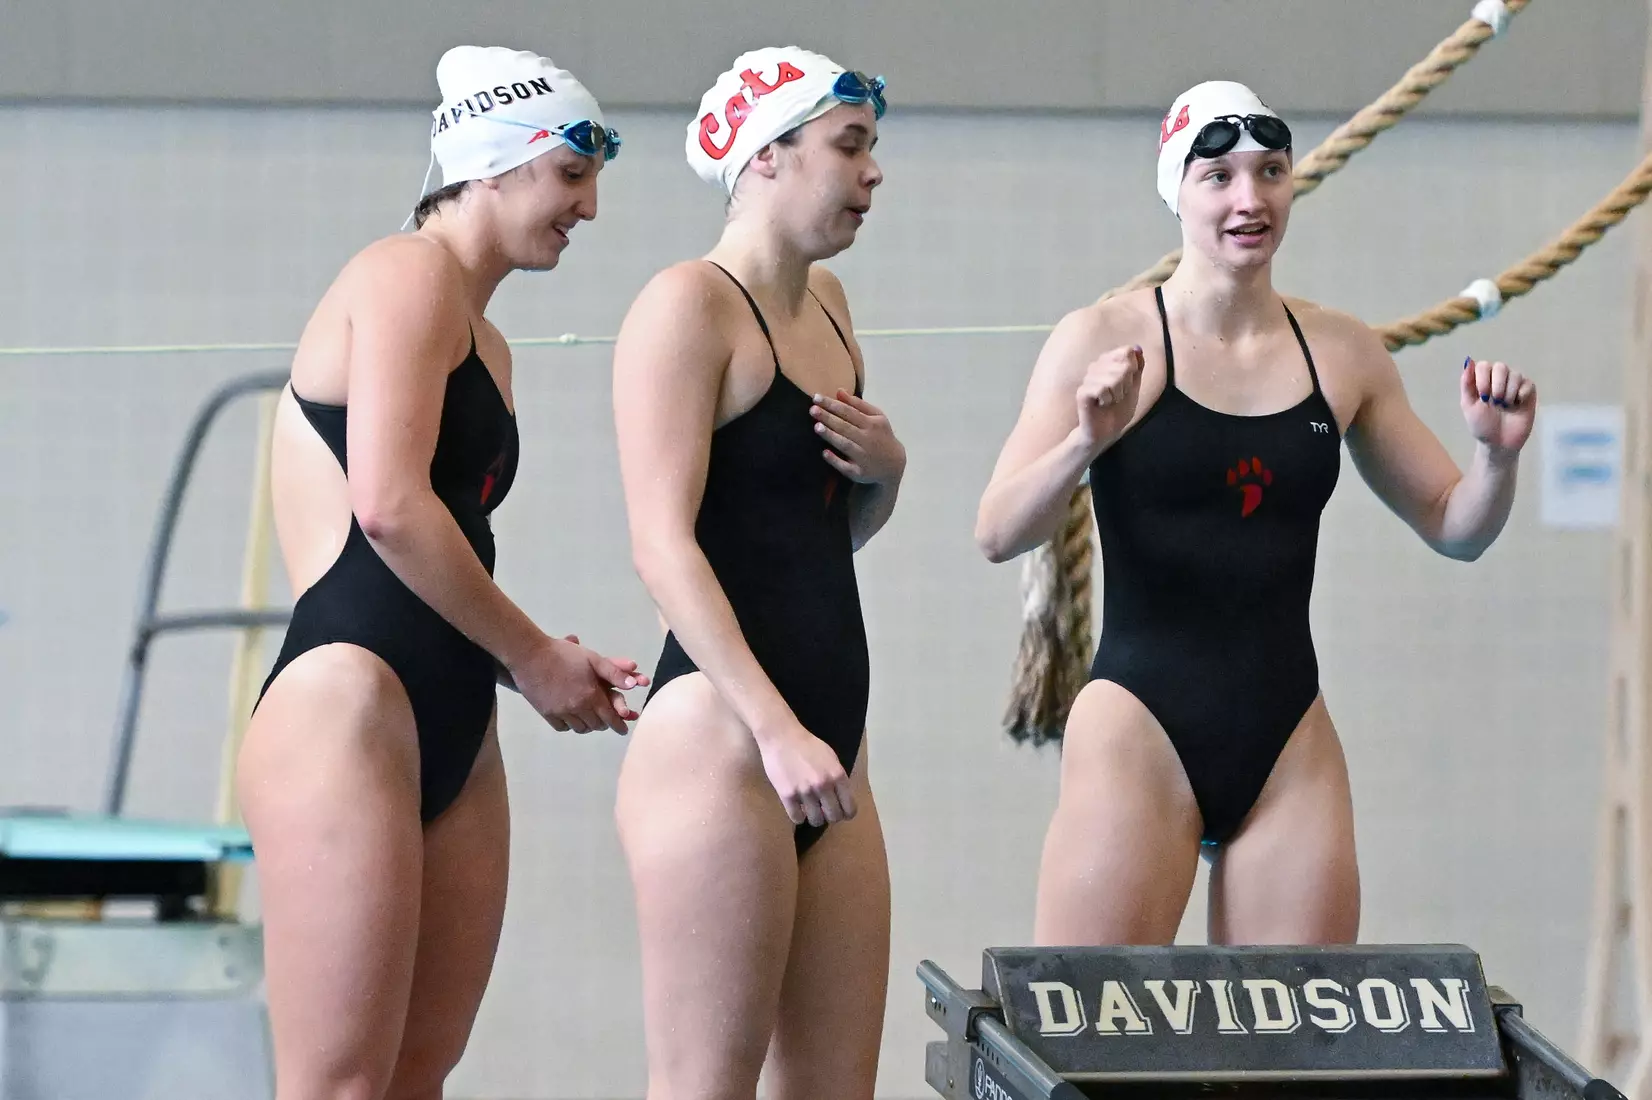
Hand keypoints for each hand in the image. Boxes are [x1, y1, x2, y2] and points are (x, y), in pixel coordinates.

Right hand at [507, 635, 649, 734]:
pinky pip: (563, 727)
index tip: (623, 730)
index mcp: (591, 695)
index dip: (619, 725)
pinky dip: (570, 725)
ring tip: (590, 718)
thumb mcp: (593, 658)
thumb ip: (614, 672)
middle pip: (596, 725)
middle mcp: (578, 708)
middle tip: (606, 719)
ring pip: (580, 728)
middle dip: (604, 723)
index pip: (610, 718)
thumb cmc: (564, 654)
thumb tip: (634, 685)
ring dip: (588, 725)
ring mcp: (561, 712)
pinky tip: (572, 718)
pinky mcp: (546, 714)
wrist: (530, 655)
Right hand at [753, 720, 856, 826]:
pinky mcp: (787, 795)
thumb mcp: (831, 758)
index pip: (850, 808)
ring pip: (816, 820)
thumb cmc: (807, 745)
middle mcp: (824, 785)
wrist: (782, 736)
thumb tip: (842, 798)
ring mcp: (805, 791)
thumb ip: (837, 778)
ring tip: (810, 811)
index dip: (846, 814)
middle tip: (824, 812)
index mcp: (838, 775)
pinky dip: (798, 817)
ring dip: (814, 818)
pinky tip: (797, 809)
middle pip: (834, 817)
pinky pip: (797, 818)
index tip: (841, 812)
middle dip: (831, 817)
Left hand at [810, 390, 905, 484]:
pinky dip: (836, 460)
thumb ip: (857, 404)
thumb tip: (839, 391)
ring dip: (831, 436)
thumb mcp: (876, 417)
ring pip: (845, 445)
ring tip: (817, 426)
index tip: (816, 397)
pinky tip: (825, 453)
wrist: (893, 465)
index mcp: (872, 424)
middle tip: (812, 410)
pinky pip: (846, 466)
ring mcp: (864, 457)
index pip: (850, 411)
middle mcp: (869, 440)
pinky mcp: (859, 473)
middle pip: (846, 427)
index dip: (833, 404)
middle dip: (829, 418)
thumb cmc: (880, 436)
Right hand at [1076, 344, 1143, 455]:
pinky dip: (1108, 399)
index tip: (1128, 383)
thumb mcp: (1134, 388)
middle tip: (1118, 396)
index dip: (1133, 369)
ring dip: (1118, 394)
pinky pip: (1102, 388)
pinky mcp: (1082, 392)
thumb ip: (1137, 368)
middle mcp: (1096, 367)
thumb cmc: (1118, 411)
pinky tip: (1102, 405)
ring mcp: (1087, 379)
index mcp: (1108, 363)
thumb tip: (1138, 348)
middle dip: (1127, 384)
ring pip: (1113, 377)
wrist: (1106, 432)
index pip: (1126, 351)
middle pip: (1123, 364)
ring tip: (1111, 401)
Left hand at [1461, 357, 1536, 455]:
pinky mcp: (1528, 392)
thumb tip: (1468, 360)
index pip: (1483, 366)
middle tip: (1496, 402)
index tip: (1483, 396)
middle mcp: (1499, 379)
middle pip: (1500, 366)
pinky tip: (1517, 405)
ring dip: (1509, 392)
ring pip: (1515, 374)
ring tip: (1505, 406)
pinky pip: (1527, 383)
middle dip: (1497, 385)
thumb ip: (1467, 383)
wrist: (1499, 442)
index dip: (1483, 379)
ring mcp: (1515, 384)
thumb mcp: (1469, 405)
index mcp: (1482, 381)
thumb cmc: (1482, 425)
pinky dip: (1521, 394)